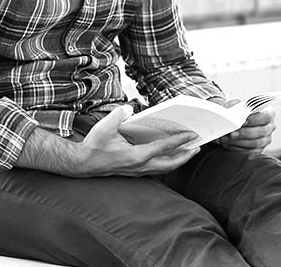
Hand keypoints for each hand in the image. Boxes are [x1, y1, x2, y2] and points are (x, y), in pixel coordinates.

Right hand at [75, 105, 200, 176]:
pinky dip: (166, 162)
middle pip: (169, 164)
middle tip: (198, 147)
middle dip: (186, 156)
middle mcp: (139, 166)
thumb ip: (119, 115)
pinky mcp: (134, 171)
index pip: (163, 148)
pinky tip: (169, 155)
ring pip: (163, 168)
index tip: (192, 135)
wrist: (82, 163)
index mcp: (135, 156)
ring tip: (188, 151)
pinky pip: (156, 168)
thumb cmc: (94, 145)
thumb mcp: (105, 126)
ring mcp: (137, 171)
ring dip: (177, 160)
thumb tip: (130, 110)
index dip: (179, 141)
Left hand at [216, 98, 275, 153]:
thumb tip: (231, 107)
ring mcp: (266, 140)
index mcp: (268, 113)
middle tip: (231, 133)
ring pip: (255, 143)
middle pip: (261, 132)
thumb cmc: (238, 112)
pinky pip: (250, 152)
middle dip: (245, 133)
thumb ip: (234, 103)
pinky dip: (237, 148)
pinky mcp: (259, 150)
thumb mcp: (236, 104)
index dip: (254, 120)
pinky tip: (227, 144)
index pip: (266, 117)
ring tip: (225, 139)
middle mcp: (270, 127)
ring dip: (239, 142)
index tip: (242, 121)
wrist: (234, 122)